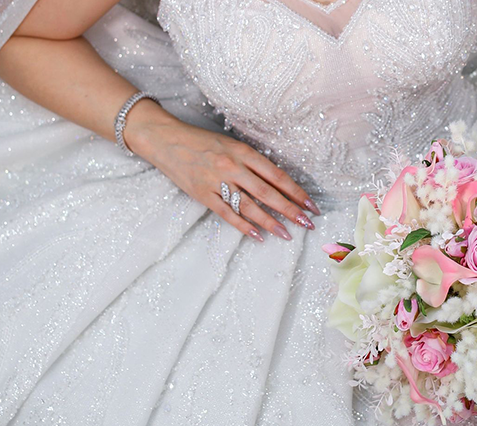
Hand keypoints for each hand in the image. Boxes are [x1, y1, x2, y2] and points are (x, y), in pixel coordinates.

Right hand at [126, 104, 319, 241]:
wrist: (165, 139)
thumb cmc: (202, 141)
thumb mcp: (232, 144)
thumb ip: (253, 162)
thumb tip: (279, 184)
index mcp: (244, 152)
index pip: (278, 176)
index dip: (297, 192)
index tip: (311, 205)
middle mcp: (233, 167)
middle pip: (268, 193)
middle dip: (291, 210)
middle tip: (307, 224)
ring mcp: (217, 182)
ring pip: (250, 207)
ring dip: (271, 222)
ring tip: (287, 234)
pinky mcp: (203, 195)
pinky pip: (227, 214)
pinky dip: (244, 226)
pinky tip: (258, 236)